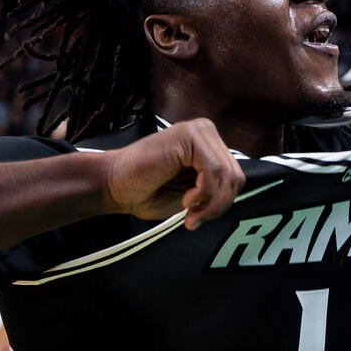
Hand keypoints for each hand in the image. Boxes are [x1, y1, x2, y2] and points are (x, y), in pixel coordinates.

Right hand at [95, 118, 243, 229]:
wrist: (114, 187)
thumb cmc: (147, 191)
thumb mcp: (192, 195)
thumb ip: (215, 188)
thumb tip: (236, 190)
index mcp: (208, 145)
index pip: (236, 177)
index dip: (221, 203)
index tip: (197, 218)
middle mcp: (206, 132)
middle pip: (236, 176)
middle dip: (218, 205)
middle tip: (193, 219)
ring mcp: (198, 130)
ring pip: (228, 175)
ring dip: (210, 202)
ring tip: (188, 211)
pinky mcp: (189, 135)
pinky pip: (214, 170)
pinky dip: (203, 193)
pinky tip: (186, 199)